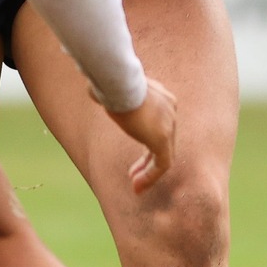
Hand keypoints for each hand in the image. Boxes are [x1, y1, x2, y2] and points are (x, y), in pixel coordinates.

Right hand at [109, 76, 177, 194]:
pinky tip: (137, 186)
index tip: (135, 149)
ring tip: (135, 185)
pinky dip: (151, 177)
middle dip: (148, 159)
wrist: (118, 82)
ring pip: (165, 155)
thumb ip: (112, 94)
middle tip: (133, 172)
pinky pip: (163, 164)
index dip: (146, 139)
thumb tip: (95, 91)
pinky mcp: (162, 139)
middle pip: (164, 140)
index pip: (159, 123)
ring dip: (149, 172)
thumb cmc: (109, 81)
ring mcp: (169, 124)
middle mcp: (170, 110)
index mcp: (162, 97)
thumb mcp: (113, 86)